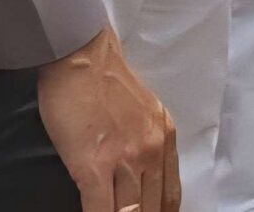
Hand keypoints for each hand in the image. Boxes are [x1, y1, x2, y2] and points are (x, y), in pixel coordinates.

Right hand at [38, 27, 179, 211]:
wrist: (82, 57)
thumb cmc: (104, 83)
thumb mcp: (144, 113)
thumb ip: (148, 143)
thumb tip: (142, 174)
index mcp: (165, 140)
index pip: (171, 196)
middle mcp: (152, 152)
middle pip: (154, 209)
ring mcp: (125, 160)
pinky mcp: (95, 167)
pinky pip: (100, 211)